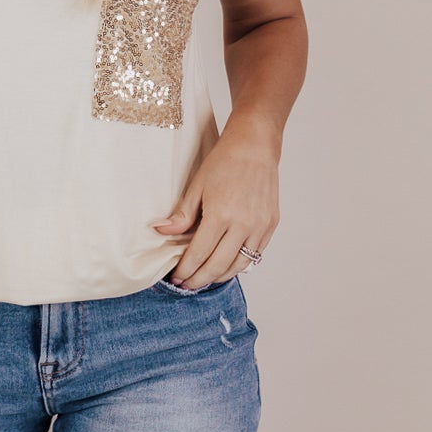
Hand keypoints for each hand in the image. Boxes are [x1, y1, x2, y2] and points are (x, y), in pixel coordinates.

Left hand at [150, 117, 279, 288]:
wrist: (255, 146)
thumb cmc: (224, 162)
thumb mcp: (197, 186)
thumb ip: (181, 215)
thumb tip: (161, 231)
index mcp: (221, 215)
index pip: (199, 254)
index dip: (186, 270)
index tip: (176, 278)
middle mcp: (243, 225)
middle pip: (218, 266)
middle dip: (199, 279)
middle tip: (186, 285)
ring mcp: (260, 227)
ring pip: (238, 266)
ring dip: (219, 276)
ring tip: (204, 278)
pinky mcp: (270, 225)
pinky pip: (254, 254)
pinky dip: (238, 264)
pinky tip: (225, 265)